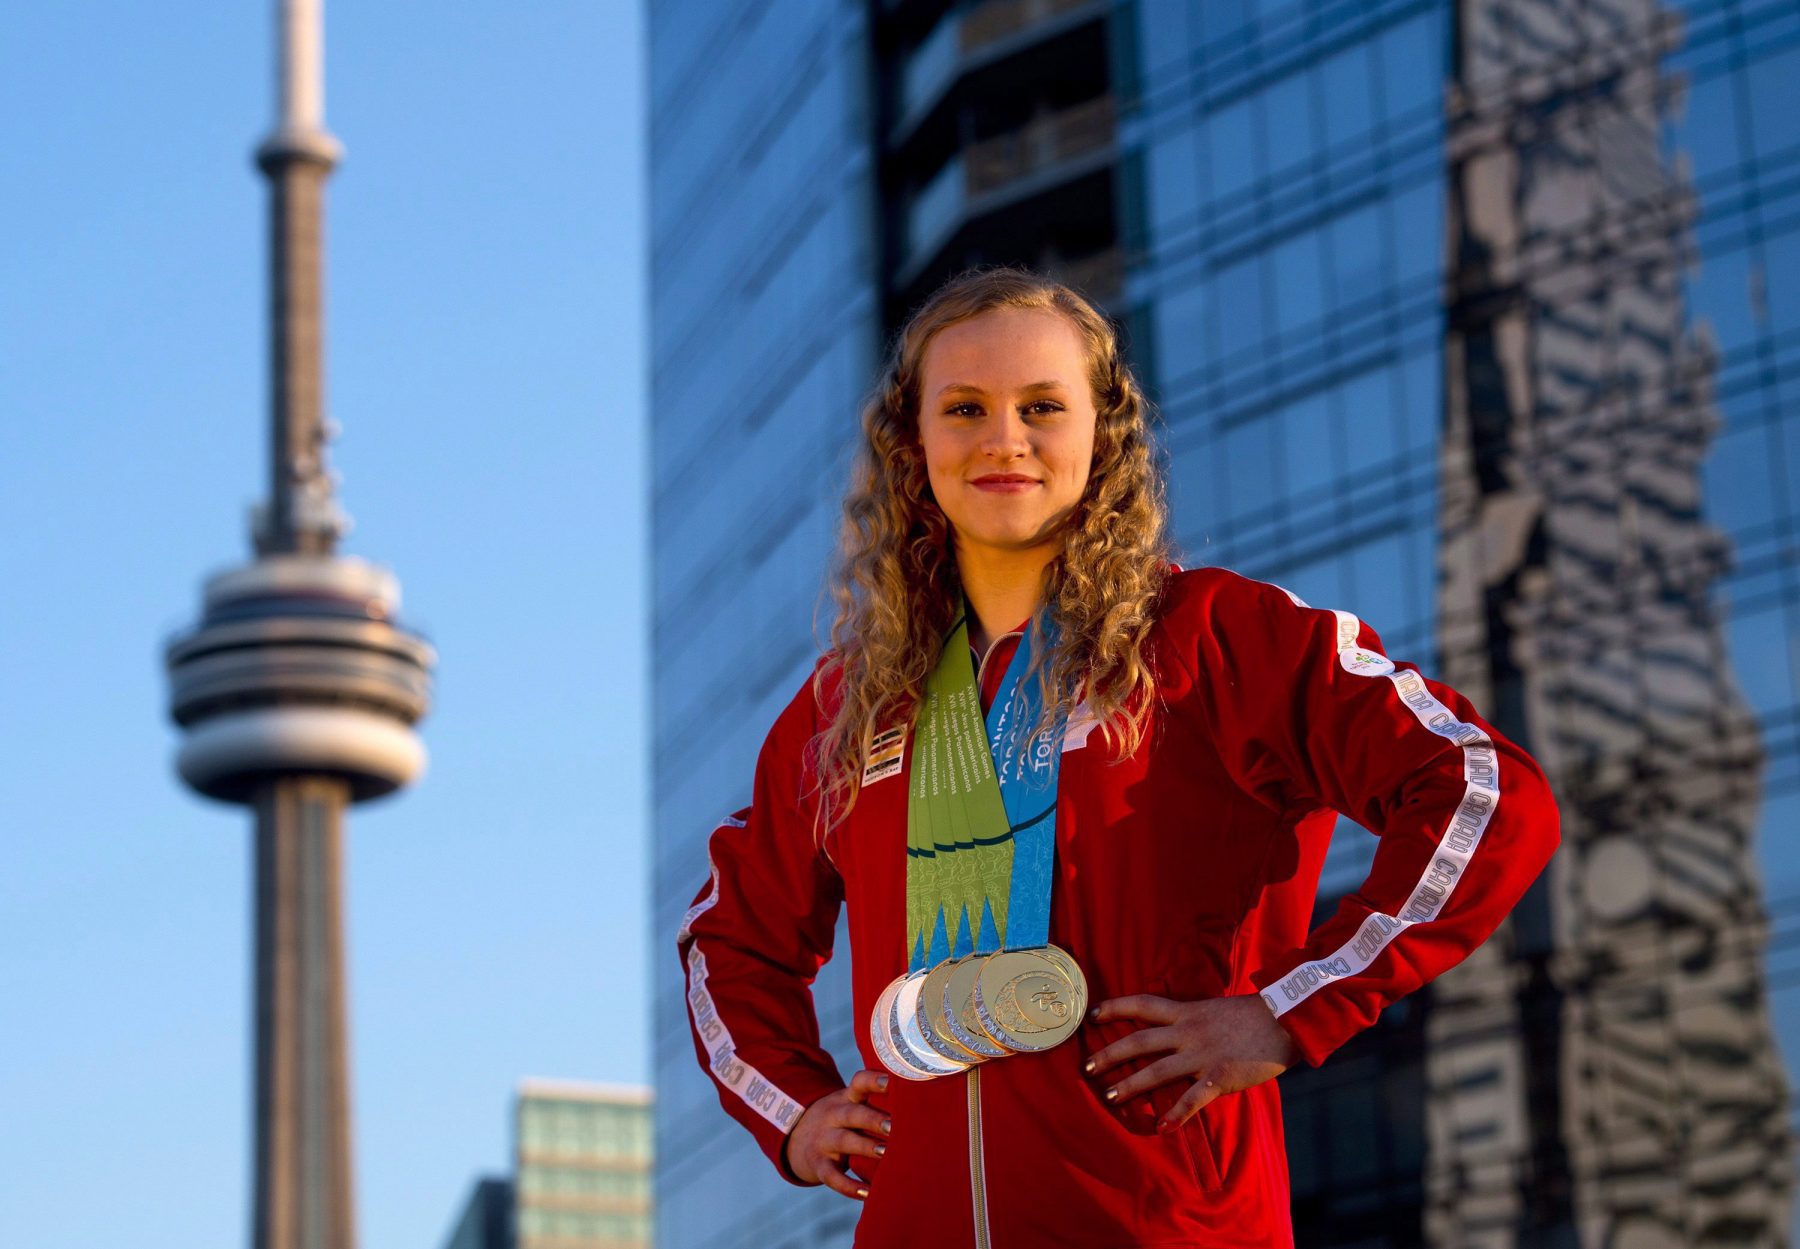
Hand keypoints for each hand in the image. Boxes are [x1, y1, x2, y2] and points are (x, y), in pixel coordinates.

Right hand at [781, 1068, 890, 1198]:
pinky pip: (832, 1176)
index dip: (874, 1081)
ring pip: (844, 1142)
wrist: (795, 1137)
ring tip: (886, 1154)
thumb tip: (925, 1105)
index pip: (858, 1083)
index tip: (892, 1081)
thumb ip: (876, 1103)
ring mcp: (823, 1140)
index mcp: (846, 1097)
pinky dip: (849, 1186)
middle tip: (894, 1126)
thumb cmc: (841, 1120)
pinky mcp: (818, 1165)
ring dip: (865, 1147)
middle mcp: (834, 1115)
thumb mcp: (850, 1104)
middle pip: (853, 1113)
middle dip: (873, 1119)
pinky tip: (868, 1193)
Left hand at [1085, 993, 1300, 1131]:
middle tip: (1086, 1067)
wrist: (1285, 1020)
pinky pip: (1192, 1099)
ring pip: (1156, 1071)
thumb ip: (1193, 1020)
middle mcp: (1187, 1032)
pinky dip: (1176, 1115)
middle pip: (1139, 1041)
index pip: (1142, 1005)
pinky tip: (1161, 1128)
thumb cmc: (1254, 1015)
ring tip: (1110, 1097)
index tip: (1092, 1014)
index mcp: (1187, 1012)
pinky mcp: (1218, 1077)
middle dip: (1110, 1054)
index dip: (1115, 1008)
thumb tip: (1175, 1030)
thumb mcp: (1215, 1009)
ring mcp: (1201, 1055)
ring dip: (1130, 1085)